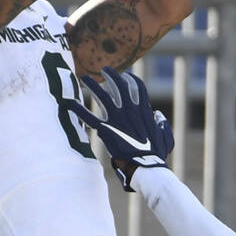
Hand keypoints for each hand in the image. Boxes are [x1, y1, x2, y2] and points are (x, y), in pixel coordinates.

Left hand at [64, 67, 173, 190]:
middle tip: (105, 69)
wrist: (145, 165)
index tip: (126, 75)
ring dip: (93, 86)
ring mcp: (116, 118)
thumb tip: (158, 116)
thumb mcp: (166, 137)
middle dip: (112, 75)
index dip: (131, 79)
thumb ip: (162, 125)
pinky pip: (89, 118)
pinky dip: (79, 110)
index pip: (138, 87)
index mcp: (144, 111)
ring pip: (102, 96)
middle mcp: (129, 110)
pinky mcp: (105, 129)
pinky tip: (69, 104)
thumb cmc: (157, 154)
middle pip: (119, 85)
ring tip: (84, 78)